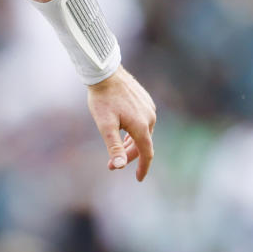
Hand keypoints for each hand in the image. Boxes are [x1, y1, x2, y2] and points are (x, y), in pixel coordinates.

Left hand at [86, 66, 155, 180]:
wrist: (105, 73)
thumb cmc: (102, 99)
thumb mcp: (105, 125)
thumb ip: (114, 146)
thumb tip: (119, 166)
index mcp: (141, 126)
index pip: (146, 153)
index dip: (143, 167)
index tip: (138, 178)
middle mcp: (150, 118)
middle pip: (143, 144)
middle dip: (128, 155)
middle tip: (111, 164)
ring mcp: (149, 108)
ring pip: (142, 132)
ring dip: (131, 143)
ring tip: (117, 148)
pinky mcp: (145, 101)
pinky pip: (143, 121)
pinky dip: (134, 131)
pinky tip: (124, 131)